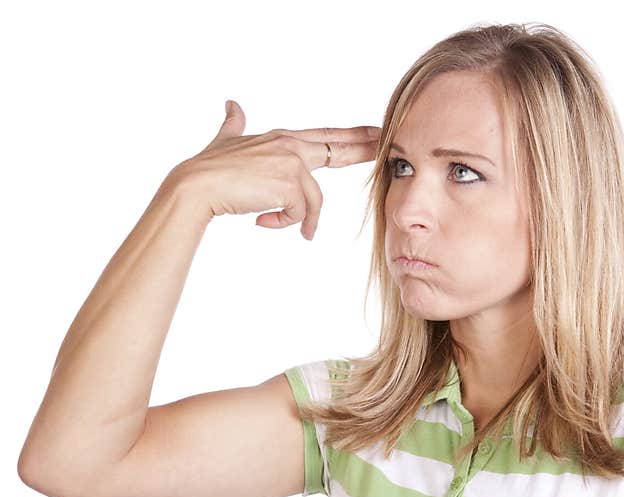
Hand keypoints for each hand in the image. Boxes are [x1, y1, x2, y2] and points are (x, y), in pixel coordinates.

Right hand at [175, 99, 380, 239]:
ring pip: (312, 201)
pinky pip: (300, 214)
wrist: (196, 185)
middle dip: (365, 149)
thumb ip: (234, 124)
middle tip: (387, 147)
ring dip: (296, 219)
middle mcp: (291, 147)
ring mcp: (292, 164)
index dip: (352, 135)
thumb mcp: (226, 140)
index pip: (325, 136)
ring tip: (270, 223)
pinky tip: (261, 221)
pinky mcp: (290, 184)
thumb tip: (232, 105)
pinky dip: (283, 223)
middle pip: (337, 150)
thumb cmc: (209, 167)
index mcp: (282, 138)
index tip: (375, 130)